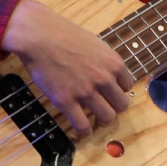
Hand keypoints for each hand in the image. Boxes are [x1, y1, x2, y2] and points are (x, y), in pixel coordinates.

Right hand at [1, 0, 133, 135]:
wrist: (38, 35)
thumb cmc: (63, 33)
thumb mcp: (94, 43)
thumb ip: (103, 60)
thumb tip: (107, 72)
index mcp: (113, 62)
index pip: (127, 85)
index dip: (118, 90)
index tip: (110, 92)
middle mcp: (104, 79)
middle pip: (121, 105)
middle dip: (114, 107)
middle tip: (104, 107)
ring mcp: (86, 91)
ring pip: (107, 118)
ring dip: (102, 120)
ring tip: (95, 120)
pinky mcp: (66, 101)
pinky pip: (83, 126)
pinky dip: (85, 131)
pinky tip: (82, 130)